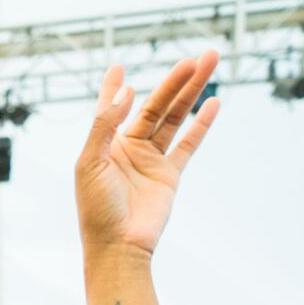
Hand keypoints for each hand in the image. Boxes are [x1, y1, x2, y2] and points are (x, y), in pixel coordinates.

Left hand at [75, 52, 220, 256]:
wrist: (118, 246)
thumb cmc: (96, 209)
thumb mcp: (90, 164)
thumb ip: (105, 126)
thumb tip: (129, 91)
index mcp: (104, 146)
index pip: (110, 109)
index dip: (114, 89)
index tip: (117, 67)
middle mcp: (127, 149)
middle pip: (154, 106)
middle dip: (173, 81)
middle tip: (192, 58)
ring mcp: (150, 160)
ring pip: (174, 118)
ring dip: (190, 92)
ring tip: (207, 65)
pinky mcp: (169, 174)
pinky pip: (188, 144)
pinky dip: (201, 124)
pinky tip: (213, 102)